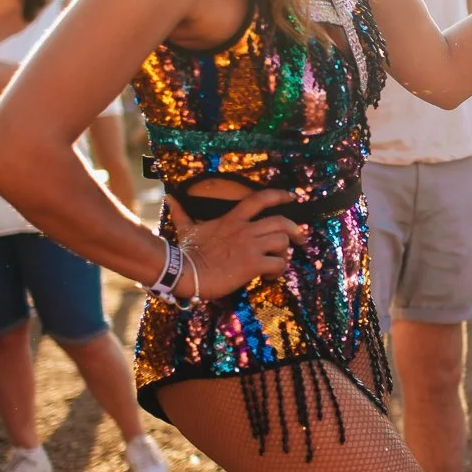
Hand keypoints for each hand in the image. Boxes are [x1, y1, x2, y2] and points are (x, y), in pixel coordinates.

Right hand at [162, 188, 307, 298]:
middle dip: (296, 230)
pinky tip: (269, 276)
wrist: (184, 272)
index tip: (293, 197)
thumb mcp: (186, 228)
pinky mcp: (252, 265)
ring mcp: (250, 246)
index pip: (260, 199)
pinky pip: (278, 264)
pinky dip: (279, 271)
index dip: (279, 195)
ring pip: (283, 242)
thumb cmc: (186, 252)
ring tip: (277, 263)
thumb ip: (181, 213)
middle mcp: (246, 230)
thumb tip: (169, 197)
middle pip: (281, 222)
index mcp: (233, 219)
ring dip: (285, 254)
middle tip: (302, 239)